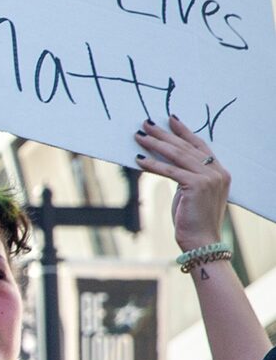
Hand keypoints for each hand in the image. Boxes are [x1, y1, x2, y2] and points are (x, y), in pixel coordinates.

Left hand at [135, 115, 229, 252]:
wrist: (202, 240)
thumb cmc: (194, 219)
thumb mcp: (193, 193)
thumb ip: (188, 177)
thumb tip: (168, 164)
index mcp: (220, 172)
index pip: (200, 146)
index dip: (184, 132)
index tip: (171, 119)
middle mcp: (217, 172)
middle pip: (186, 147)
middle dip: (165, 134)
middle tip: (146, 124)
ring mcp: (209, 178)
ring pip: (177, 156)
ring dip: (155, 144)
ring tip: (139, 136)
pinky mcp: (196, 185)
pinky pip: (169, 170)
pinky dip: (152, 164)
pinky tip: (138, 159)